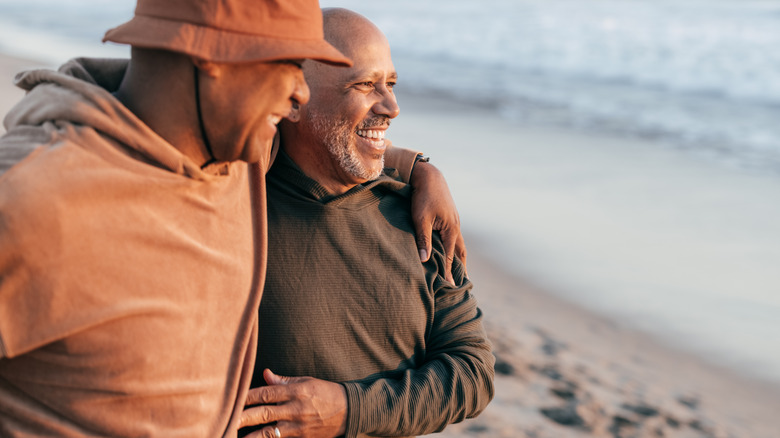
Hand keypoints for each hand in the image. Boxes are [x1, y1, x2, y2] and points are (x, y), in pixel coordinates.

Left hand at [239, 369, 347, 437]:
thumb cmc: (326, 392)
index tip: (232, 397)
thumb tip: (265, 374)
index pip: (266, 393)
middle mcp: (295, 408)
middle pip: (264, 413)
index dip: (248, 396)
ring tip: (234, 436)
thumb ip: (284, 381)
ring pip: (269, 433)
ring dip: (252, 436)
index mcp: (296, 391)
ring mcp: (298, 426)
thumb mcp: (306, 381)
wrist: (349, 411)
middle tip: (227, 420)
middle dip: (243, 417)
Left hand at [409, 160, 467, 283]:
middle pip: (460, 252)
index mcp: (451, 230)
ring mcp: (455, 221)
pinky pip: (455, 236)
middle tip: (463, 282)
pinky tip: (452, 249)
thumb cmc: (423, 197)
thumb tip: (425, 259)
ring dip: (460, 257)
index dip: (449, 272)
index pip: (450, 257)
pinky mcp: (450, 217)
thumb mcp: (420, 219)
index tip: (451, 286)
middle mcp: (456, 227)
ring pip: (459, 244)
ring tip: (461, 269)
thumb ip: (423, 239)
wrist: (429, 176)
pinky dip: (455, 246)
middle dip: (461, 267)